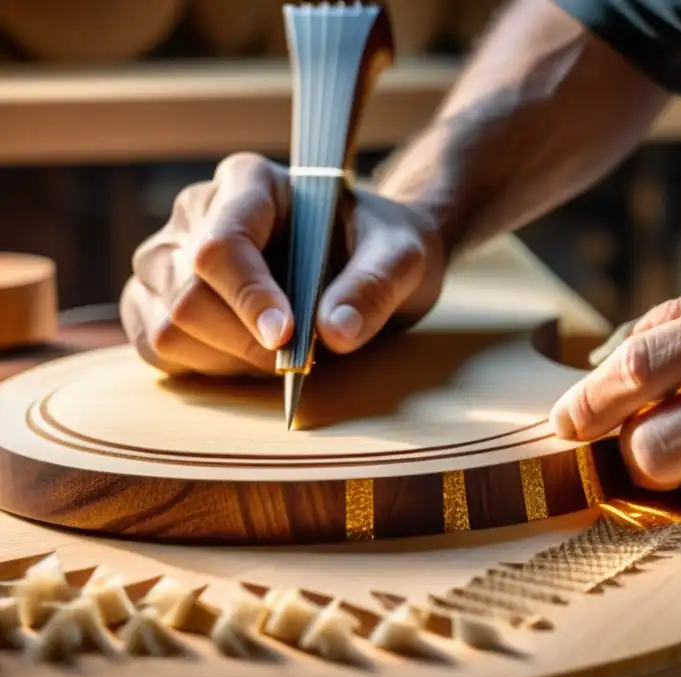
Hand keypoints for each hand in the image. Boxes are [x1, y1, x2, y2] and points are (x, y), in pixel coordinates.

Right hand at [121, 152, 444, 375]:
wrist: (367, 255)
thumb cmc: (380, 245)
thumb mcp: (402, 256)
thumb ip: (375, 286)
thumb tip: (335, 332)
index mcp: (249, 183)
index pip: (222, 244)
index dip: (249, 297)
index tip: (288, 337)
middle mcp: (196, 212)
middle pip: (187, 292)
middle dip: (245, 340)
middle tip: (299, 356)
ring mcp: (169, 256)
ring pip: (165, 325)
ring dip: (226, 357)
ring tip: (278, 350)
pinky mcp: (159, 299)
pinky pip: (154, 345)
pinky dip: (202, 366)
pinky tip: (245, 358)